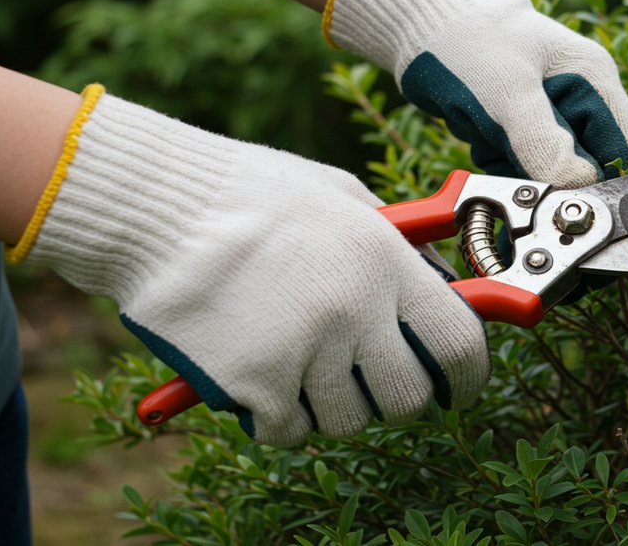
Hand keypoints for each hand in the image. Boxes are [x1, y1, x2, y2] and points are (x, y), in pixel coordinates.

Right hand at [15, 86, 487, 445]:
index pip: (459, 342)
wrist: (157, 209)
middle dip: (396, 397)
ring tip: (302, 364)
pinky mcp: (256, 385)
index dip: (470, 376)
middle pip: (407, 397)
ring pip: (348, 421)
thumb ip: (398, 247)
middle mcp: (355, 310)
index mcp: (385, 261)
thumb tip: (444, 287)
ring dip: (332, 405)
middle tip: (371, 380)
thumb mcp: (344, 198)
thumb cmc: (249, 194)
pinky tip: (262, 378)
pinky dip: (279, 418)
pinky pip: (289, 432)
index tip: (462, 389)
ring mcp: (306, 351)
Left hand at [323, 0, 627, 187]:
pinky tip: (482, 141)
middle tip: (513, 160)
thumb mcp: (507, 94)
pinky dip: (502, 165)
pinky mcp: (521, 125)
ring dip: (521, 171)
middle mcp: (580, 95)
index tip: (573, 203)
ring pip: (553, 170)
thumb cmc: (465, 43)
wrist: (415, 23)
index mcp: (593, 78)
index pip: (627, 147)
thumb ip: (544, 144)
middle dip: (552, 176)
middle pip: (589, 164)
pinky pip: (523, 164)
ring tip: (490, 141)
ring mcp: (550, 111)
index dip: (609, 182)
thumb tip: (578, 188)